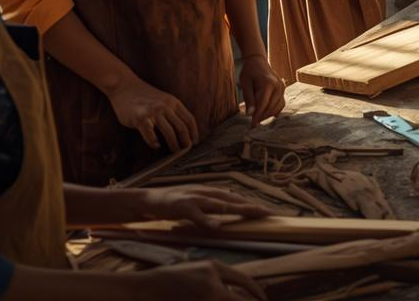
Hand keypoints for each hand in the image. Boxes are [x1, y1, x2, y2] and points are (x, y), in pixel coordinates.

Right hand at [106, 79, 198, 151]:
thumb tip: (181, 130)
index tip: (194, 142)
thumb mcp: (163, 100)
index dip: (193, 132)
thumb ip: (171, 111)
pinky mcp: (140, 117)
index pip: (189, 119)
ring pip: (169, 132)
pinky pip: (150, 133)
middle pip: (181, 127)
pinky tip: (156, 145)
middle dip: (185, 142)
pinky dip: (154, 142)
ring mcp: (153, 111)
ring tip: (174, 152)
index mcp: (173, 102)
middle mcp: (165, 106)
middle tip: (185, 151)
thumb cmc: (143, 96)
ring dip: (173, 144)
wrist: (124, 86)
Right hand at [136, 184, 274, 228]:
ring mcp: (194, 198)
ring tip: (254, 213)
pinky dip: (206, 220)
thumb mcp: (197, 201)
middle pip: (232, 199)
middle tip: (269, 212)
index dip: (251, 204)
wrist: (150, 199)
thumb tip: (231, 202)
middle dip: (251, 206)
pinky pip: (196, 214)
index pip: (235, 198)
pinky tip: (217, 226)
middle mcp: (205, 192)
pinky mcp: (181, 206)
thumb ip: (213, 202)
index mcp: (209, 192)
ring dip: (237, 208)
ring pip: (219, 204)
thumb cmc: (175, 202)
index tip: (267, 211)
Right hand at [136, 260, 264, 299]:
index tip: (263, 299)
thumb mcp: (198, 271)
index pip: (244, 280)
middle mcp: (211, 282)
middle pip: (239, 298)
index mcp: (214, 267)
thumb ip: (217, 279)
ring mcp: (204, 296)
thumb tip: (237, 291)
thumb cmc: (172, 278)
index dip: (257, 291)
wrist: (146, 286)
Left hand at [237, 55, 284, 126]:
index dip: (257, 116)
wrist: (257, 60)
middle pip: (271, 107)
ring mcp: (282, 87)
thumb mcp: (245, 84)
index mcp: (268, 84)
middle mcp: (278, 86)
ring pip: (277, 107)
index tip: (252, 126)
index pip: (263, 104)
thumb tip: (250, 114)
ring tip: (258, 118)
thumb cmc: (249, 72)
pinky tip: (266, 113)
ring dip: (268, 114)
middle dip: (262, 117)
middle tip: (253, 123)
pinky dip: (274, 110)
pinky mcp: (283, 89)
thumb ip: (249, 99)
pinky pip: (281, 104)